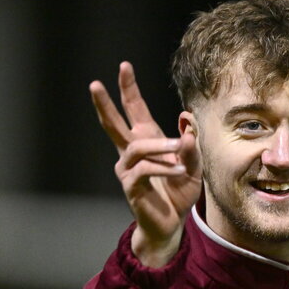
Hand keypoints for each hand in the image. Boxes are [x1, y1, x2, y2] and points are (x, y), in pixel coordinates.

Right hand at [90, 61, 200, 266]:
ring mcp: (128, 169)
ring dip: (160, 145)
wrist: (172, 222)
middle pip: (113, 124)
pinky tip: (180, 171)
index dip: (129, 89)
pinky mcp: (131, 186)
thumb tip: (186, 123)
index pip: (134, 110)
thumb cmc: (179, 191)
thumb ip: (191, 146)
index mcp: (146, 141)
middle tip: (94, 84)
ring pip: (137, 147)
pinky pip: (144, 170)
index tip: (124, 66)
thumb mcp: (194, 166)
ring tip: (180, 147)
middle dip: (105, 103)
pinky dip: (164, 168)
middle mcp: (132, 152)